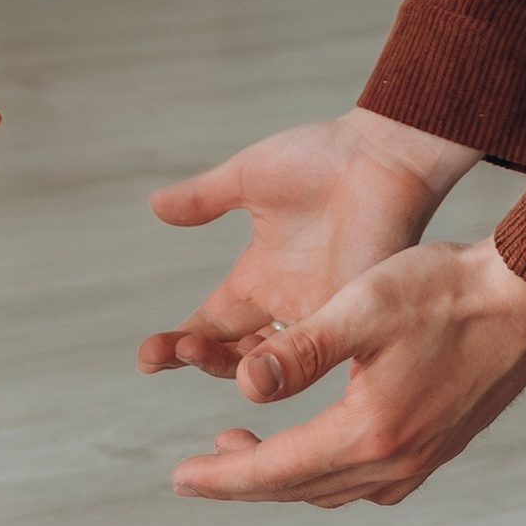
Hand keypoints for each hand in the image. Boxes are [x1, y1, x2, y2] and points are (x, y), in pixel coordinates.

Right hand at [140, 111, 474, 386]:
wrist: (381, 154)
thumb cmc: (322, 160)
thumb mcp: (247, 178)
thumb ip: (203, 198)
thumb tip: (155, 206)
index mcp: (257, 278)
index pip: (208, 325)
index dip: (176, 345)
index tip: (145, 357)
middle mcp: (283, 304)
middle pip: (231, 353)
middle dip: (193, 357)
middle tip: (164, 352)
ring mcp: (316, 313)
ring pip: (269, 364)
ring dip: (227, 364)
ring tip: (191, 350)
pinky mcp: (348, 314)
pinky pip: (313, 355)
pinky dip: (282, 368)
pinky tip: (254, 372)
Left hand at [170, 236, 525, 506]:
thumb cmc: (447, 291)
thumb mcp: (361, 308)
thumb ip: (298, 350)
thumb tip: (241, 387)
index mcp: (370, 432)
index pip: (274, 471)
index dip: (220, 479)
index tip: (178, 481)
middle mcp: (397, 461)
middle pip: (300, 489)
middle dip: (244, 483)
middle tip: (198, 472)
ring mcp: (423, 461)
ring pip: (334, 489)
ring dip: (285, 478)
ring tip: (244, 451)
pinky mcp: (439, 448)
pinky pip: (369, 482)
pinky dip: (327, 473)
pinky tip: (317, 447)